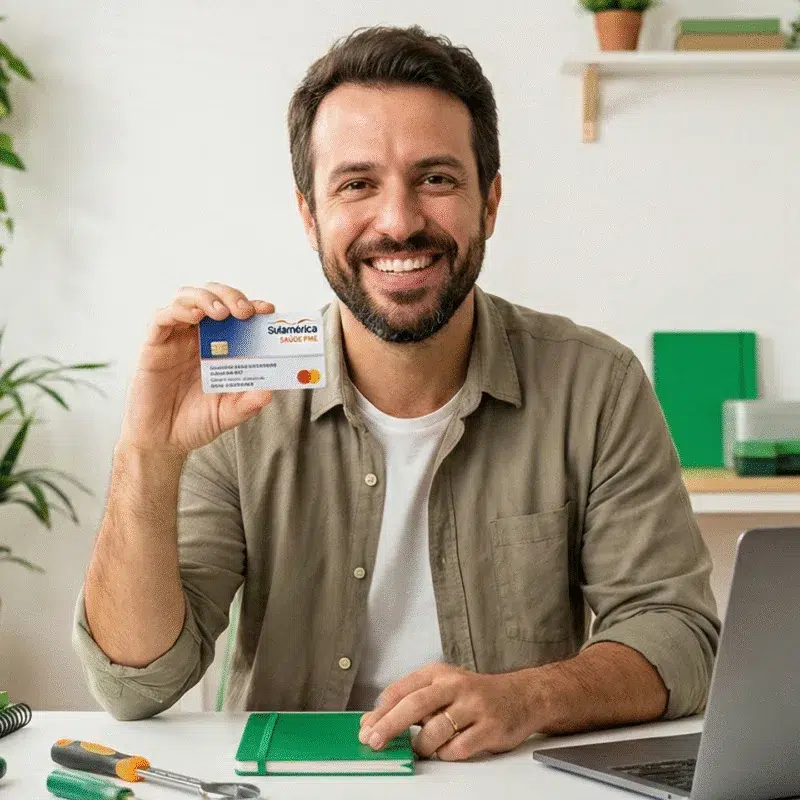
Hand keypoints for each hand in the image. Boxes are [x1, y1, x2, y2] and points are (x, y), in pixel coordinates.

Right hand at [119, 282, 274, 454]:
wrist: (163, 441)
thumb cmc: (195, 422)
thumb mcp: (228, 414)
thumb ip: (247, 404)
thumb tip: (269, 393)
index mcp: (222, 347)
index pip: (238, 314)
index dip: (253, 306)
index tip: (268, 310)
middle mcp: (200, 337)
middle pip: (215, 296)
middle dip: (232, 296)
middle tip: (245, 311)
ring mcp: (176, 338)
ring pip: (188, 298)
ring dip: (207, 298)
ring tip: (222, 313)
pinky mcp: (154, 345)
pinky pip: (162, 317)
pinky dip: (179, 310)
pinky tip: (195, 317)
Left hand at [358, 662, 534, 761]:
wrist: (521, 696)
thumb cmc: (475, 694)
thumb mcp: (442, 686)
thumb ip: (411, 701)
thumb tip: (374, 721)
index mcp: (438, 672)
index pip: (401, 690)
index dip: (380, 711)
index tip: (365, 727)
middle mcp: (454, 685)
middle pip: (414, 705)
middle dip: (389, 726)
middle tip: (374, 741)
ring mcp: (473, 706)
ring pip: (434, 731)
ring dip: (422, 746)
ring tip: (422, 748)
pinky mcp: (489, 728)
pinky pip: (457, 749)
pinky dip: (447, 754)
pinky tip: (448, 749)